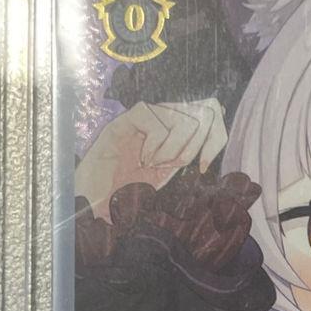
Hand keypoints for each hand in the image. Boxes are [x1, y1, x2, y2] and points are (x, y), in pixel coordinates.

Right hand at [76, 98, 226, 219]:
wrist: (92, 202)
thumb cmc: (127, 194)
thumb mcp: (165, 177)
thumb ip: (183, 159)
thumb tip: (210, 151)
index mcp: (176, 134)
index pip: (212, 114)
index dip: (217, 139)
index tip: (203, 168)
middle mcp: (163, 121)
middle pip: (206, 109)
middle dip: (197, 143)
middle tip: (174, 164)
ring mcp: (144, 119)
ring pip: (185, 115)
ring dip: (174, 147)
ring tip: (156, 164)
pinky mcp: (125, 121)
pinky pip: (155, 119)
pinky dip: (156, 144)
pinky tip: (143, 160)